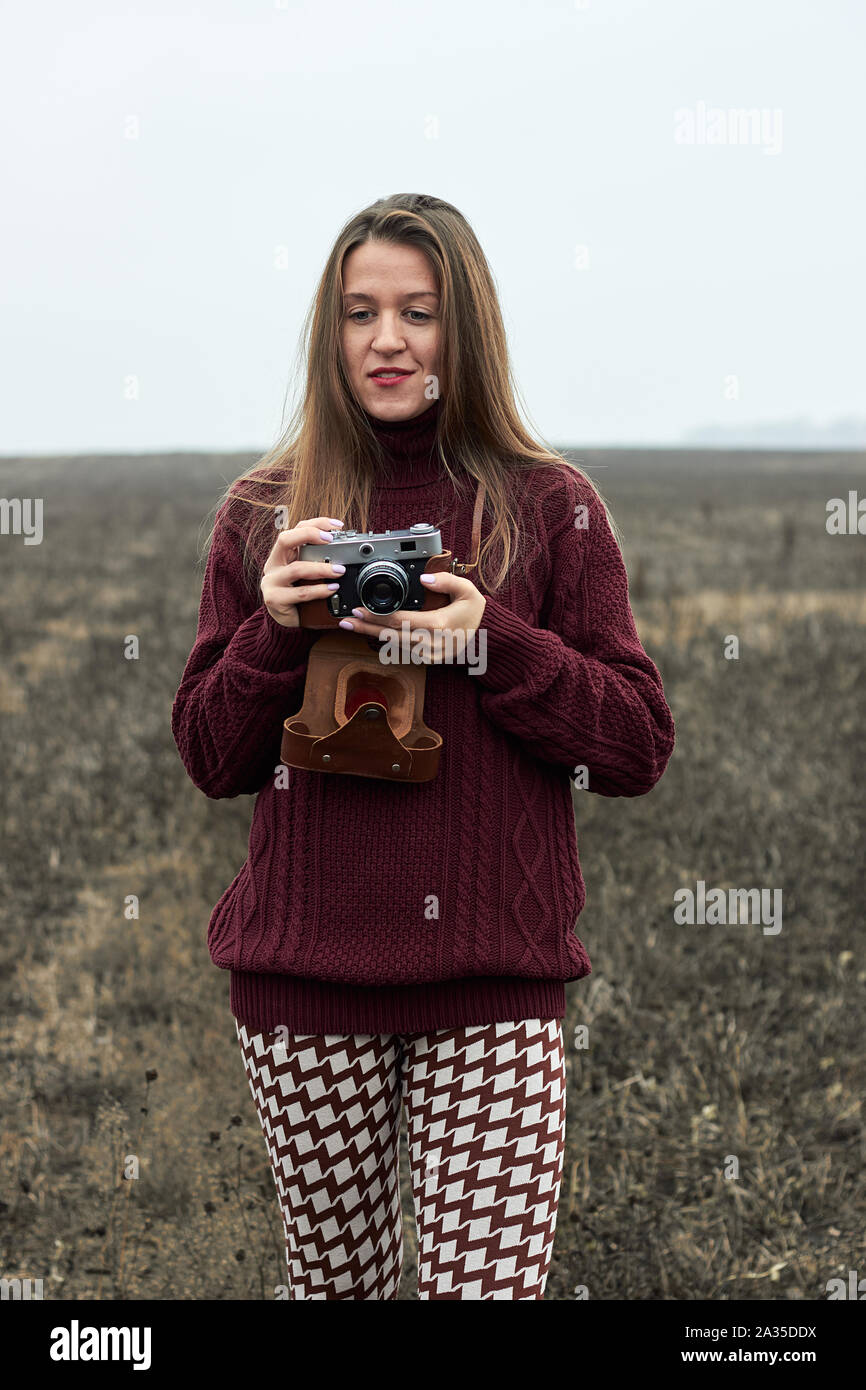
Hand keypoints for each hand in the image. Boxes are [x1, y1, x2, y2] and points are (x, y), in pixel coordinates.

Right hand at [261, 516, 345, 627]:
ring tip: (339, 571)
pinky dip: (319, 591)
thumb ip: (318, 560)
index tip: (336, 526)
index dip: (316, 523)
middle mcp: (273, 563)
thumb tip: (346, 549)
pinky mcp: (275, 599)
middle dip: (309, 535)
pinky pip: (300, 593)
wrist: (287, 619)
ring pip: (296, 569)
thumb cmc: (299, 592)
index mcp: (282, 553)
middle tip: (331, 539)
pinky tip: (331, 590)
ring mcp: (271, 581)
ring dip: (321, 568)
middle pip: (285, 539)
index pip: (296, 529)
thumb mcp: (309, 573)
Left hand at [338, 571, 486, 661]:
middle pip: (390, 636)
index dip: (376, 616)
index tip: (359, 609)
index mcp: (439, 625)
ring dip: (371, 634)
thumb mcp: (467, 590)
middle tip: (345, 620)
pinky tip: (370, 633)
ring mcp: (428, 654)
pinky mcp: (427, 660)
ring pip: (393, 645)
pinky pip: (401, 650)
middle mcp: (431, 643)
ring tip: (351, 625)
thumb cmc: (474, 611)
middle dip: (365, 627)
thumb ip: (446, 580)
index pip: (400, 620)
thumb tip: (424, 577)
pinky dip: (385, 641)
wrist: (486, 636)